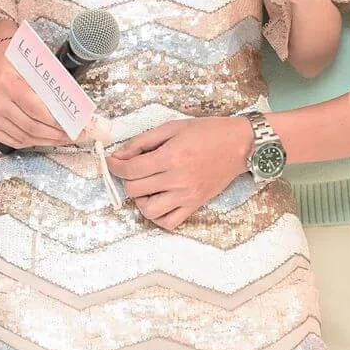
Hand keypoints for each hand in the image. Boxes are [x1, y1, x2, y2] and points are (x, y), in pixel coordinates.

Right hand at [0, 39, 69, 149]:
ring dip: (46, 141)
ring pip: (24, 137)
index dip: (56, 122)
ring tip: (62, 139)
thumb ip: (50, 87)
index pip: (36, 110)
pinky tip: (45, 139)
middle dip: (56, 135)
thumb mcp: (35, 67)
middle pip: (31, 127)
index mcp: (6, 82)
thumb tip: (72, 110)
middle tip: (74, 136)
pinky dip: (32, 142)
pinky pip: (14, 141)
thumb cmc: (18, 63)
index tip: (74, 127)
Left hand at [107, 117, 250, 230]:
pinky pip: (170, 222)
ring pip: (149, 211)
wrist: (239, 145)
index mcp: (171, 157)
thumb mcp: (172, 127)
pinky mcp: (195, 205)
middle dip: (125, 179)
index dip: (114, 166)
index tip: (111, 161)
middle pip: (136, 189)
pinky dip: (158, 216)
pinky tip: (157, 200)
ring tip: (144, 186)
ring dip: (140, 200)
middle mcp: (178, 179)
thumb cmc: (206, 131)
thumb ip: (143, 141)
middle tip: (129, 169)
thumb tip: (120, 154)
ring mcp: (187, 196)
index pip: (131, 169)